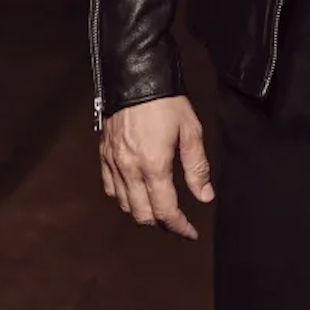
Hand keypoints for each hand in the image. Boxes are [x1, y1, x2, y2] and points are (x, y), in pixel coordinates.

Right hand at [99, 94, 213, 239]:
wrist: (136, 76)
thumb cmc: (167, 101)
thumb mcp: (191, 131)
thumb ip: (198, 167)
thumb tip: (205, 196)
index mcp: (153, 165)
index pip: (165, 211)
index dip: (179, 226)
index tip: (190, 232)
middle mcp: (129, 169)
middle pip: (142, 214)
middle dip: (161, 223)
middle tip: (177, 222)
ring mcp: (113, 163)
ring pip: (124, 205)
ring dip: (142, 212)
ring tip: (158, 208)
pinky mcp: (104, 154)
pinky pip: (110, 188)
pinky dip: (122, 197)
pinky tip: (134, 192)